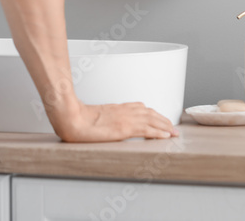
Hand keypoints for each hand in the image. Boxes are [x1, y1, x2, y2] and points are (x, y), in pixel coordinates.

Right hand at [52, 101, 178, 142]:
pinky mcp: (125, 128)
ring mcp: (125, 119)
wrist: (71, 117)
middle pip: (150, 113)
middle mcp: (123, 111)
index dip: (152, 114)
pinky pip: (147, 129)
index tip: (159, 119)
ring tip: (174, 132)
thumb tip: (101, 123)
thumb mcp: (92, 115)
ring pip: (152, 120)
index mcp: (116, 108)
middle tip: (173, 127)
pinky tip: (166, 136)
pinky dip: (159, 132)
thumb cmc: (76, 117)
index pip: (140, 108)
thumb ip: (102, 117)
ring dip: (165, 126)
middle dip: (163, 120)